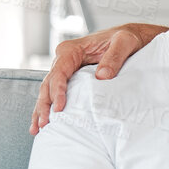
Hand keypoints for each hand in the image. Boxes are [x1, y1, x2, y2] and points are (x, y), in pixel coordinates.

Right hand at [30, 23, 162, 135]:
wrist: (130, 39)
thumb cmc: (126, 38)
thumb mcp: (124, 43)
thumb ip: (114, 57)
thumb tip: (102, 76)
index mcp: (72, 50)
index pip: (59, 72)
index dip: (57, 91)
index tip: (59, 108)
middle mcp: (64, 59)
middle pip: (49, 84)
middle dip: (45, 105)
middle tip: (45, 125)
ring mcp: (65, 69)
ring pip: (48, 91)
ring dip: (42, 110)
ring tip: (38, 129)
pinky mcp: (70, 79)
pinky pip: (56, 94)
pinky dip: (49, 108)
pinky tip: (44, 123)